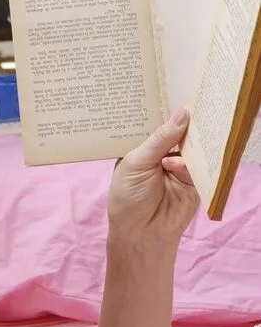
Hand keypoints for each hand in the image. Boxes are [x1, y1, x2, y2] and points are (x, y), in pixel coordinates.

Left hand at [107, 108, 199, 244]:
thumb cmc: (128, 197)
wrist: (140, 234)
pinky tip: (174, 166)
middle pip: (179, 133)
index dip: (165, 111)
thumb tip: (183, 113)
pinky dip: (188, 165)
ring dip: (187, 145)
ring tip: (178, 140)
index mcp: (144, 147)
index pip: (158, 124)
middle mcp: (162, 154)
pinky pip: (199, 167)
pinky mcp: (194, 182)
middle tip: (188, 109)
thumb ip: (161, 139)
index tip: (174, 92)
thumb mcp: (137, 162)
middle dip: (183, 123)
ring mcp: (180, 167)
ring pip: (191, 148)